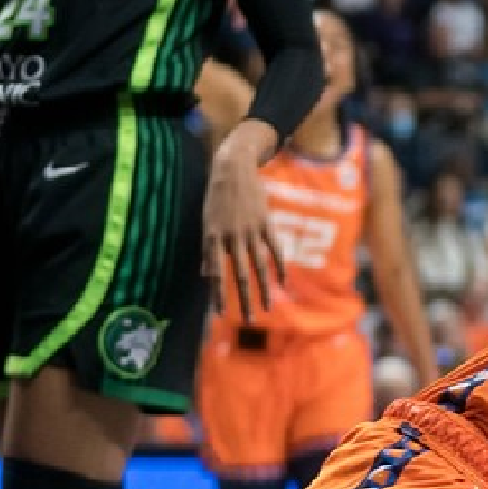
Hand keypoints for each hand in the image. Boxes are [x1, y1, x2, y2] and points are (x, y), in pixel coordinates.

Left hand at [203, 122, 285, 315]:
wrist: (233, 168)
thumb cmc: (216, 198)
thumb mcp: (206, 221)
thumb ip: (208, 249)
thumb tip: (205, 273)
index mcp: (212, 236)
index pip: (215, 272)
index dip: (218, 294)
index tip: (220, 313)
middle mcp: (231, 236)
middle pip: (238, 274)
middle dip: (243, 299)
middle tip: (248, 320)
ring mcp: (249, 229)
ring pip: (258, 265)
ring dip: (263, 289)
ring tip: (267, 308)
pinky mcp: (265, 222)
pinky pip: (274, 248)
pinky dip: (279, 266)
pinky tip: (282, 282)